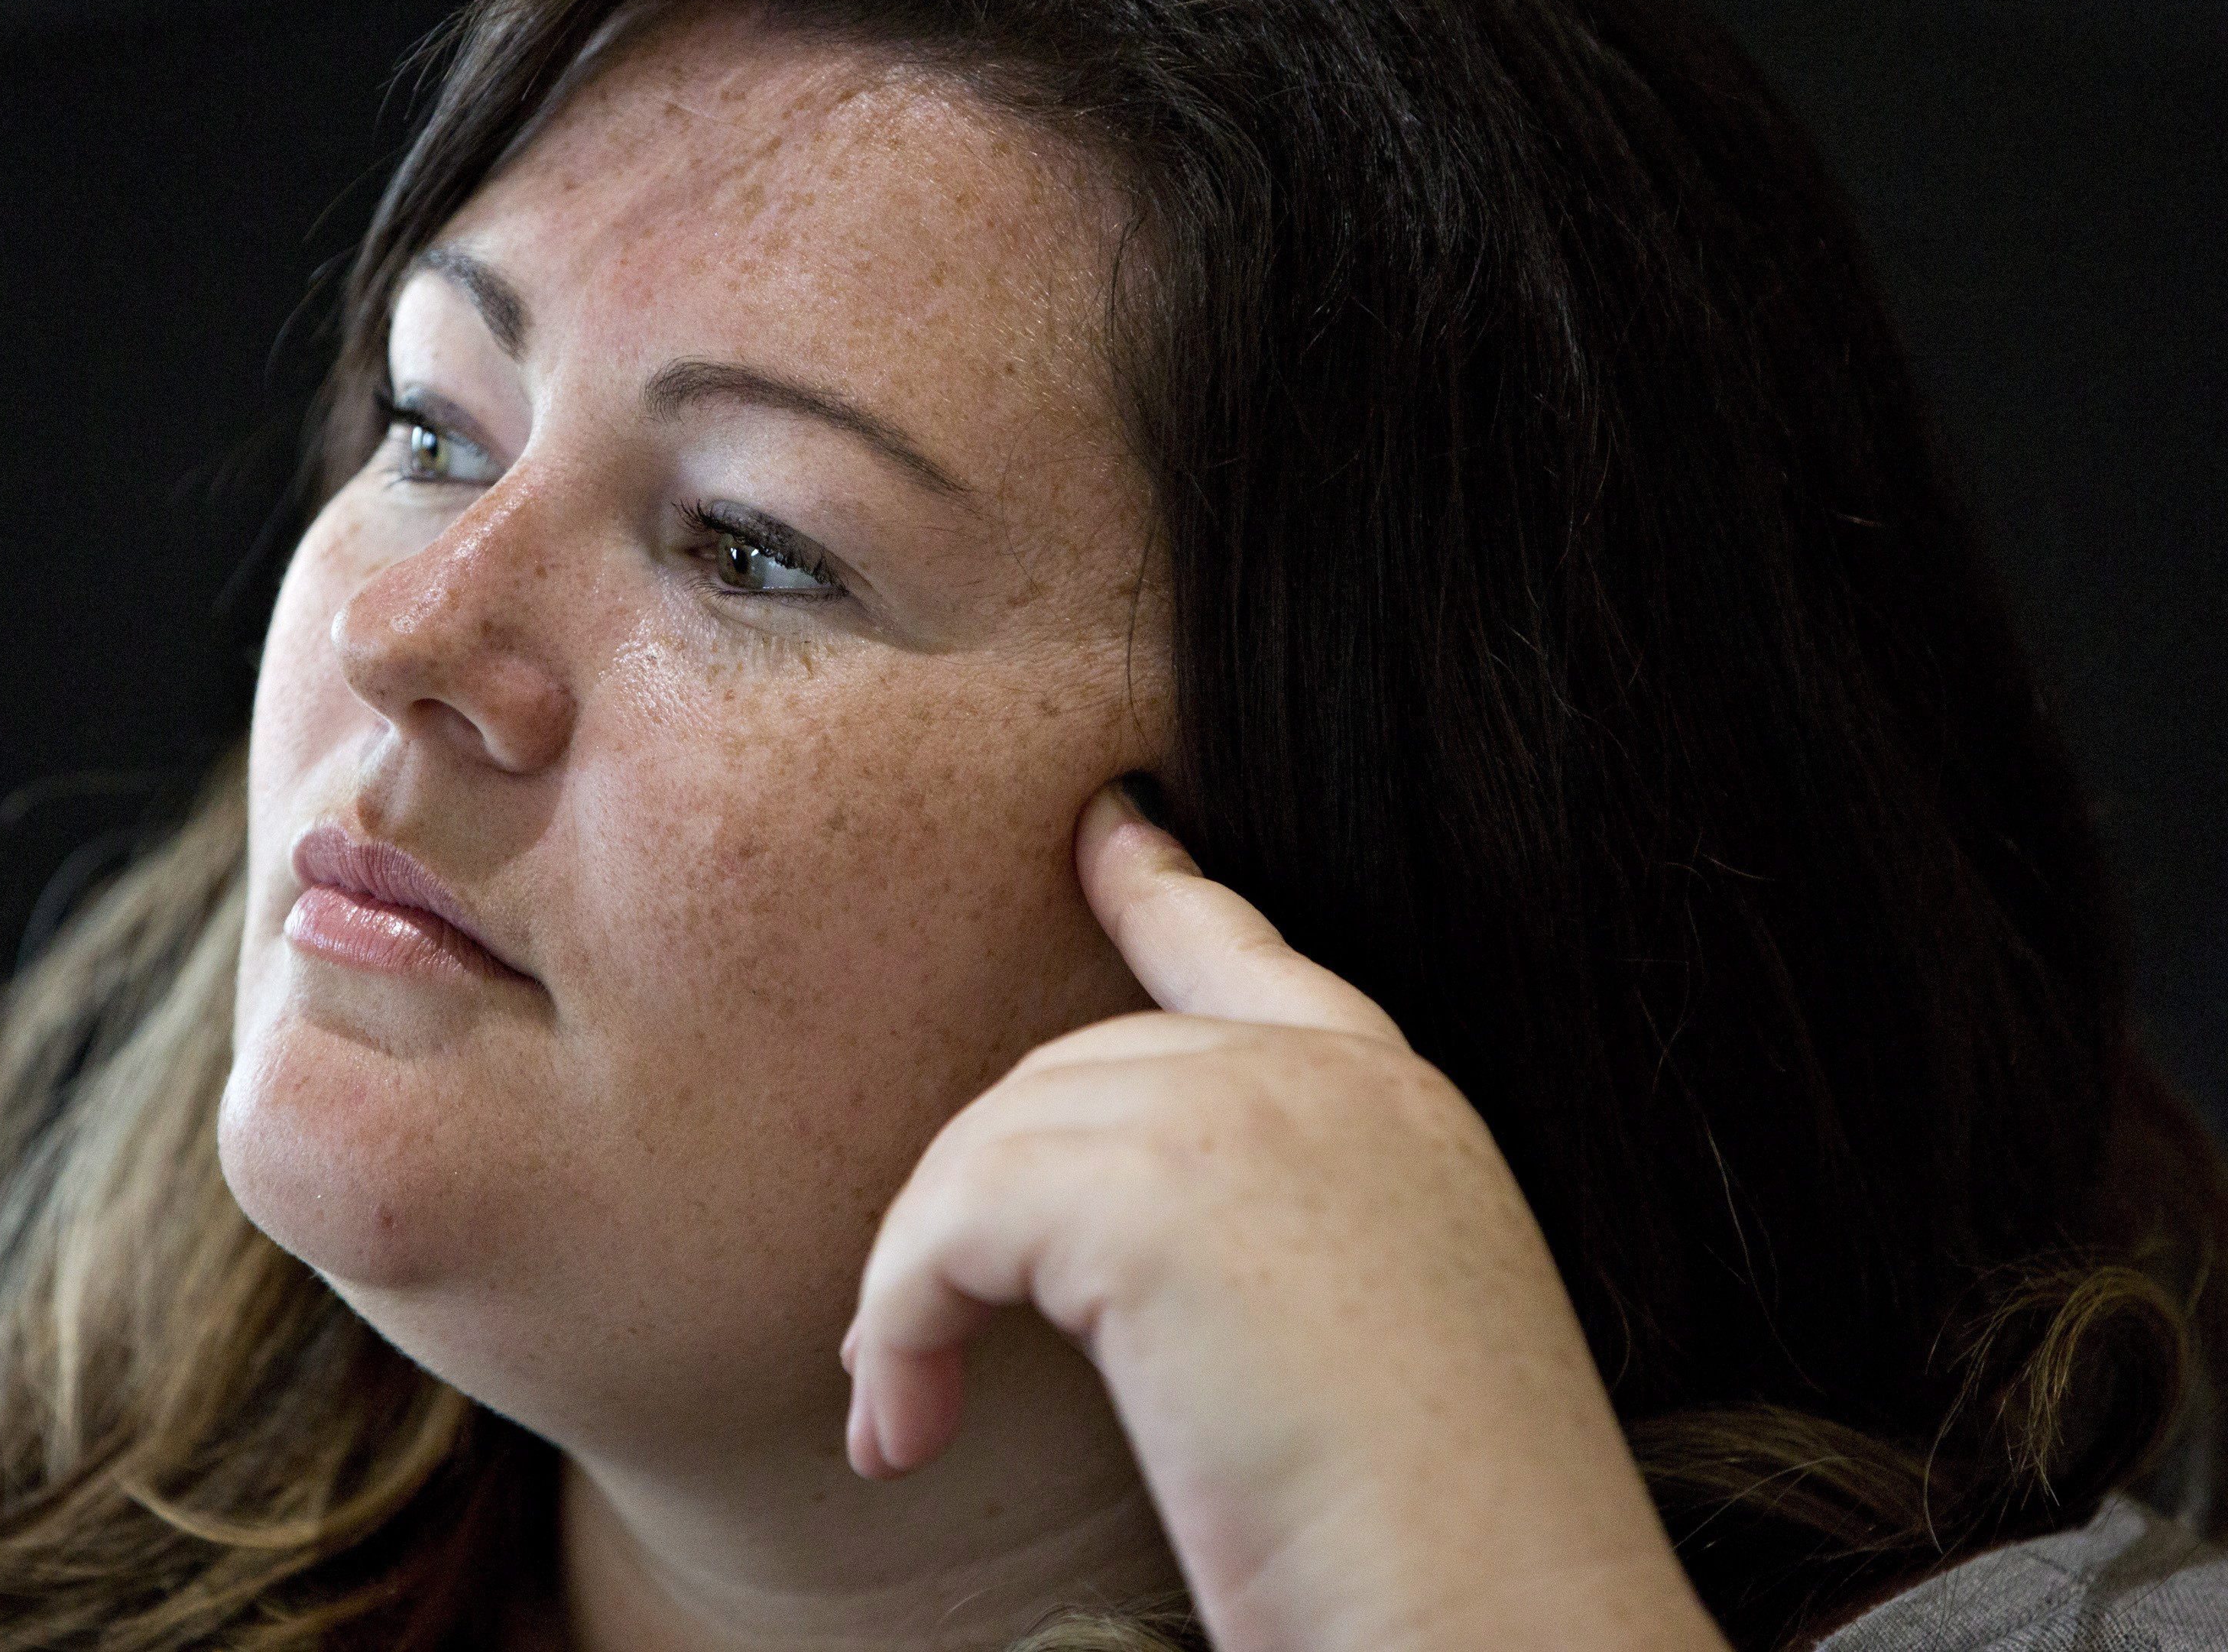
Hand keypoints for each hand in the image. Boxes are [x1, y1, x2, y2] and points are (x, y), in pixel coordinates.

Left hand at [838, 785, 1727, 1651]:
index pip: (1254, 958)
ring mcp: (1253, 1115)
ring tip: (901, 1417)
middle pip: (1075, 1071)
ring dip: (918, 1283)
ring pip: (996, 1144)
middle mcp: (1334, 1082)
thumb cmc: (1432, 1545)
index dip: (1163, 888)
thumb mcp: (1366, 1343)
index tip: (1105, 827)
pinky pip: (954, 1218)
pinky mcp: (1158, 1192)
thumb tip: (1104, 1258)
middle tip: (906, 1351)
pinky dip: (900, 1321)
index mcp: (1402, 1113)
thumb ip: (1264, 1243)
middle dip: (972, 1201)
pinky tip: (903, 1433)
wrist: (1499, 1630)